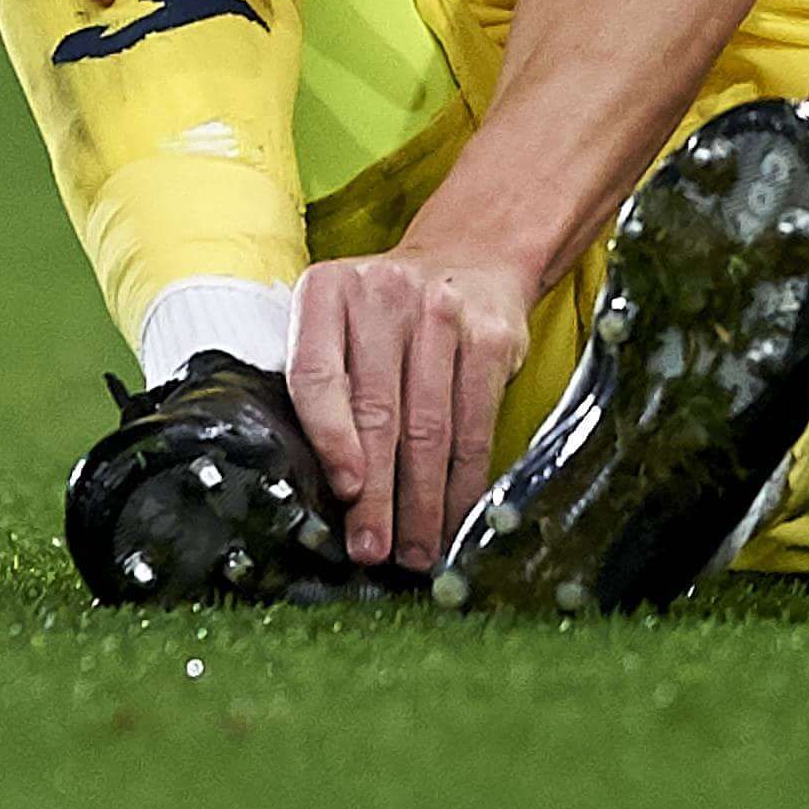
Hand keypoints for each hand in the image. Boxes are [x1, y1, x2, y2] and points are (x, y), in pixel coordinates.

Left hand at [287, 245, 535, 571]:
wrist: (471, 257)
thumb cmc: (388, 317)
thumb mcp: (341, 328)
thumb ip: (325, 389)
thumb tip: (322, 495)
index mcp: (327, 292)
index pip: (317, 373)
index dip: (330, 438)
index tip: (345, 491)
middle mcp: (384, 294)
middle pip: (378, 411)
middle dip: (376, 494)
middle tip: (372, 548)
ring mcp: (443, 312)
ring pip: (431, 426)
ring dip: (423, 500)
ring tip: (415, 550)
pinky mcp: (491, 337)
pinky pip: (476, 423)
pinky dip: (466, 480)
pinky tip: (456, 514)